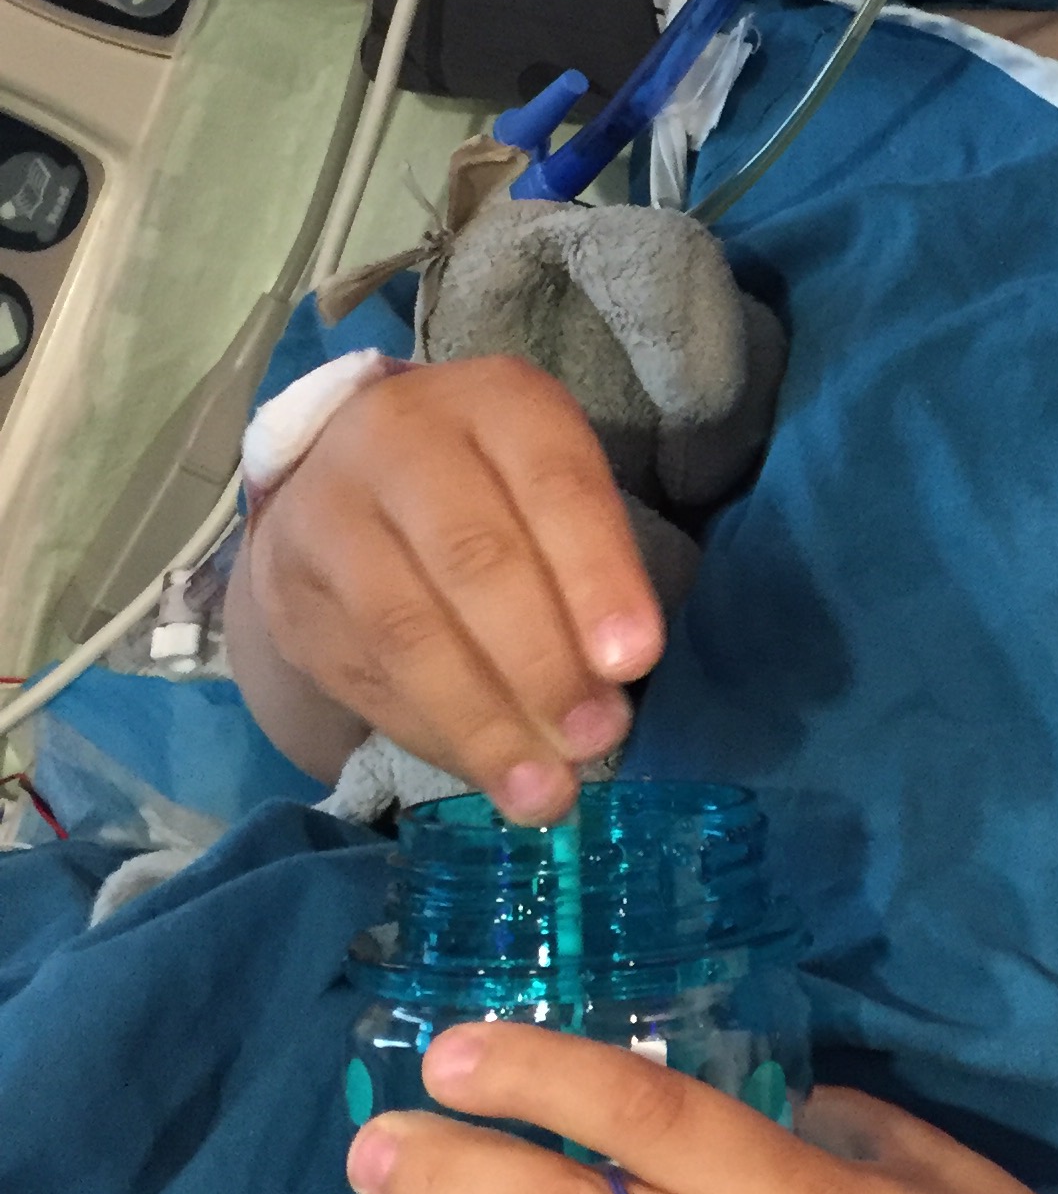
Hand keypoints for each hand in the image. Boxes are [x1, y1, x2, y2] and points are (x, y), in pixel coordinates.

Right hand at [241, 356, 661, 820]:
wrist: (349, 482)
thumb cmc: (493, 491)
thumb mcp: (555, 494)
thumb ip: (588, 572)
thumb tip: (611, 687)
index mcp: (494, 401)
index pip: (553, 485)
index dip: (596, 577)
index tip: (636, 662)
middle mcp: (396, 439)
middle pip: (472, 559)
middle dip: (541, 663)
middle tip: (593, 740)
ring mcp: (326, 512)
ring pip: (405, 629)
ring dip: (481, 722)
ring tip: (542, 792)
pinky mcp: (285, 590)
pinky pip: (362, 675)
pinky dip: (430, 735)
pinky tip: (481, 770)